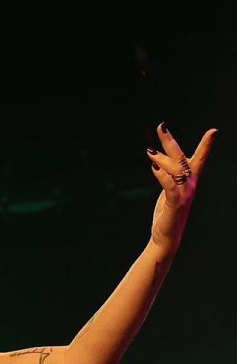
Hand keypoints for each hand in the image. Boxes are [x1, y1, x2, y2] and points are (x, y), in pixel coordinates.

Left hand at [146, 123, 216, 248]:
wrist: (167, 237)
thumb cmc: (168, 214)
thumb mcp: (169, 192)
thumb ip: (168, 177)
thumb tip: (159, 162)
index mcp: (190, 181)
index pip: (199, 159)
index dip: (206, 145)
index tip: (214, 131)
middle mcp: (190, 185)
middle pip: (181, 158)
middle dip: (171, 142)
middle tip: (161, 126)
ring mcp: (184, 194)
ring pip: (175, 170)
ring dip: (162, 158)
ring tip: (149, 151)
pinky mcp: (175, 203)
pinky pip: (170, 185)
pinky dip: (162, 175)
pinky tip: (154, 167)